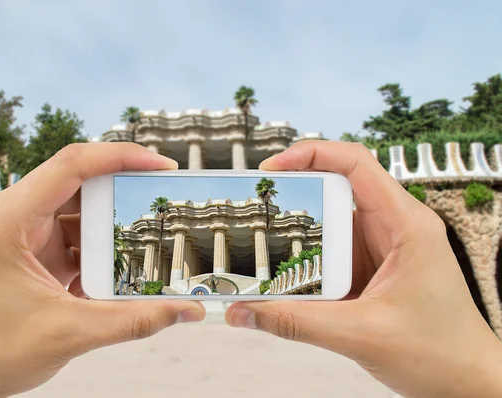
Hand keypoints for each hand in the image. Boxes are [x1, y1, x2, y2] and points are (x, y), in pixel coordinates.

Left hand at [0, 143, 204, 397]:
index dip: (121, 157)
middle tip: (161, 205)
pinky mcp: (27, 252)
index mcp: (6, 221)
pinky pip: (70, 238)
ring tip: (145, 244)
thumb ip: (134, 319)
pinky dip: (95, 251)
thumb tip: (189, 310)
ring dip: (109, 229)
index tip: (160, 165)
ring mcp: (17, 234)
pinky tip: (115, 270)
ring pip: (77, 213)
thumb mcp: (69, 333)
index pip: (71, 165)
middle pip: (78, 185)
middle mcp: (9, 217)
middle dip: (122, 195)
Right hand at [226, 141, 501, 397]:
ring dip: (300, 234)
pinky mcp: (373, 267)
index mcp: (406, 225)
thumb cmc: (440, 354)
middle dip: (296, 197)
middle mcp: (396, 227)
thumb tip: (244, 311)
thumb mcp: (360, 335)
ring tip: (265, 245)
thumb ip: (296, 322)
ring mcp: (384, 246)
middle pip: (337, 190)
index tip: (272, 169)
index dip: (311, 154)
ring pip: (332, 223)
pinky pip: (335, 250)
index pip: (356, 164)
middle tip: (258, 208)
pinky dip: (309, 259)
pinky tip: (289, 276)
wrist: (466, 382)